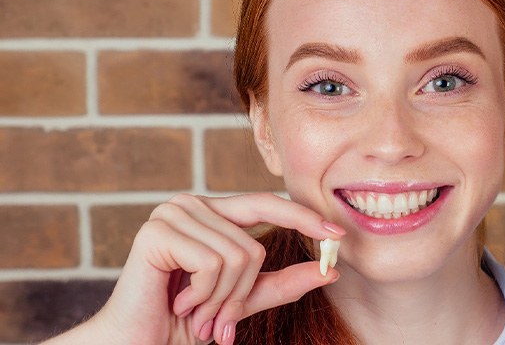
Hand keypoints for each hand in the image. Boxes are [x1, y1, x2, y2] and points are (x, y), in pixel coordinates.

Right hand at [47, 193, 343, 344]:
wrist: (137, 344)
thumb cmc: (184, 322)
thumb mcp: (242, 301)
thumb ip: (283, 284)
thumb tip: (330, 270)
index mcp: (212, 213)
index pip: (266, 204)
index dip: (303, 217)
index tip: (338, 235)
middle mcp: (192, 204)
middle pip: (254, 245)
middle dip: (241, 293)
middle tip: (218, 321)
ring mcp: (173, 213)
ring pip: (238, 256)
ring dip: (220, 299)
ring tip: (194, 312)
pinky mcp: (157, 231)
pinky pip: (213, 263)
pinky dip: (204, 295)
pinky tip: (179, 303)